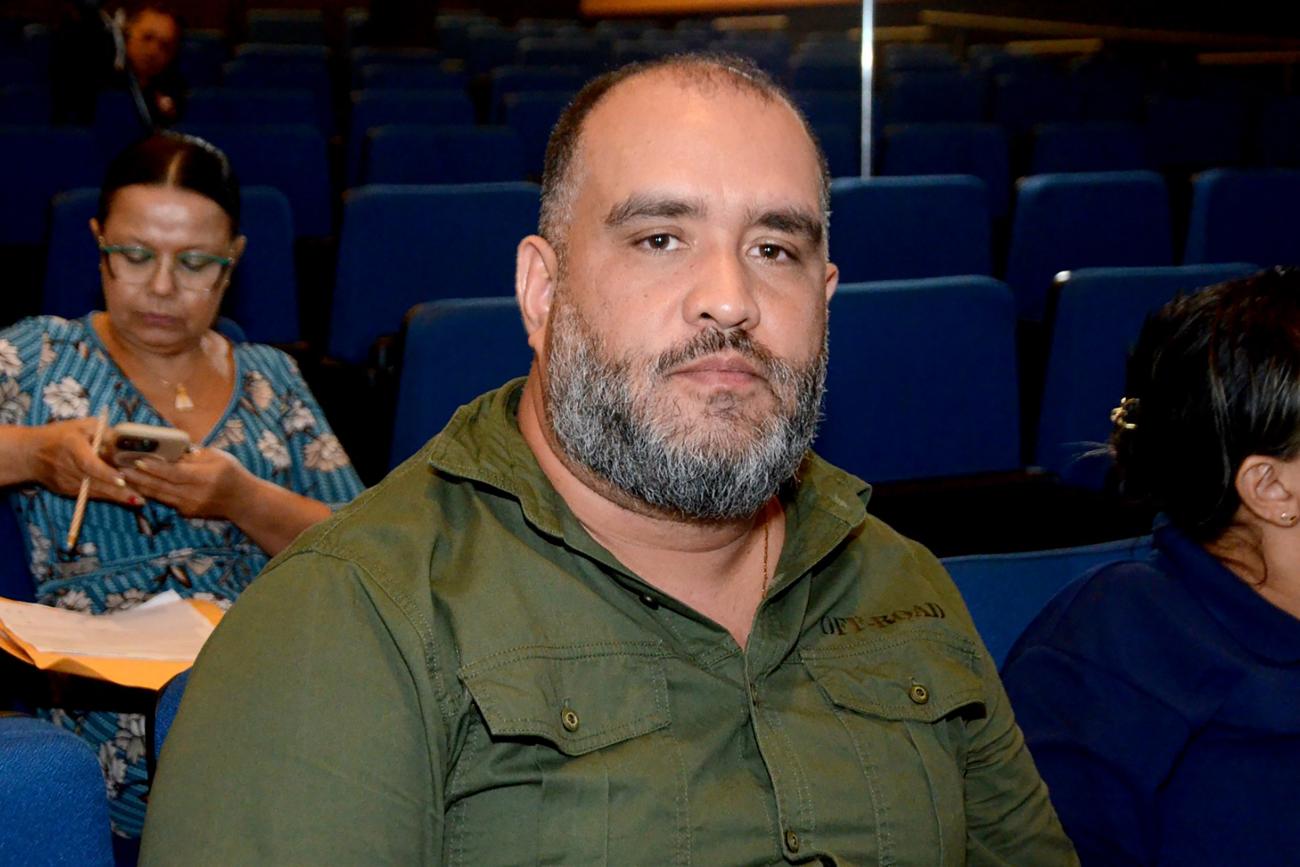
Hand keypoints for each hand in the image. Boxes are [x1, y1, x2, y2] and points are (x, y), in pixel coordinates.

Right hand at [26, 419, 141, 505]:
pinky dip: (107, 497)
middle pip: (94, 482)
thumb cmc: (60, 435)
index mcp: (71, 446)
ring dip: (116, 497)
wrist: (30, 453)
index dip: (105, 473)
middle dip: (117, 492)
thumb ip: (104, 432)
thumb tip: (126, 441)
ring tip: (138, 500)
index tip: (122, 479)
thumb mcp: (82, 425)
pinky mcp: (66, 490)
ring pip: (94, 491)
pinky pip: (89, 494)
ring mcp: (66, 481)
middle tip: (140, 498)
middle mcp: (67, 466)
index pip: (89, 463)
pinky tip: (124, 499)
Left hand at [119, 446, 253, 518]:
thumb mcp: (217, 457)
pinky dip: (150, 492)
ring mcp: (190, 505)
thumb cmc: (232, 473)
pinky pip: (165, 501)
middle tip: (119, 467)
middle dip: (138, 476)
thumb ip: (193, 454)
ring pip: (159, 495)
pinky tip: (137, 485)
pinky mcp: (186, 513)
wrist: (243, 501)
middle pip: (162, 485)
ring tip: (123, 475)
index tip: (136, 460)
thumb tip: (168, 449)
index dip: (154, 467)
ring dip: (139, 485)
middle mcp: (196, 493)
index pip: (174, 472)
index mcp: (206, 476)